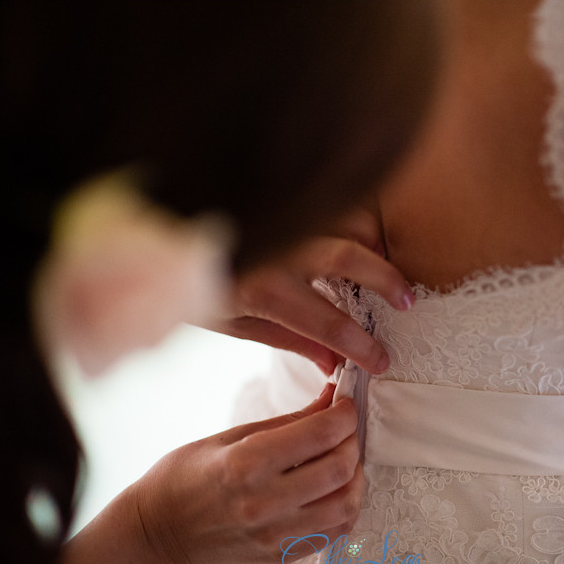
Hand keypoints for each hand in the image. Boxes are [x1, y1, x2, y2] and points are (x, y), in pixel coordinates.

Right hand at [56, 384, 362, 563]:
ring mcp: (275, 533)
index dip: (344, 413)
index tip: (345, 404)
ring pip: (346, 504)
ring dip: (356, 476)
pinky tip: (336, 490)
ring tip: (344, 459)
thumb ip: (287, 421)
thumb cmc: (184, 478)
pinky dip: (346, 508)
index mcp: (246, 464)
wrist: (159, 531)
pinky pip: (334, 533)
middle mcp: (264, 502)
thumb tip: (328, 400)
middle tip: (346, 428)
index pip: (319, 434)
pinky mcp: (281, 554)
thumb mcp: (230, 436)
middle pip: (340, 469)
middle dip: (352, 440)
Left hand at [208, 208, 414, 374]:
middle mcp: (278, 249)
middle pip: (350, 258)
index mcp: (262, 289)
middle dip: (387, 280)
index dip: (361, 346)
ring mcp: (283, 218)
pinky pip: (329, 206)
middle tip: (408, 303)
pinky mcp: (282, 200)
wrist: (156, 226)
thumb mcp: (232, 323)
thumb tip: (334, 363)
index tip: (382, 361)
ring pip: (345, 221)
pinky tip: (361, 241)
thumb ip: (287, 340)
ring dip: (373, 244)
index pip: (328, 321)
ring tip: (387, 269)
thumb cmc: (191, 282)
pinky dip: (352, 222)